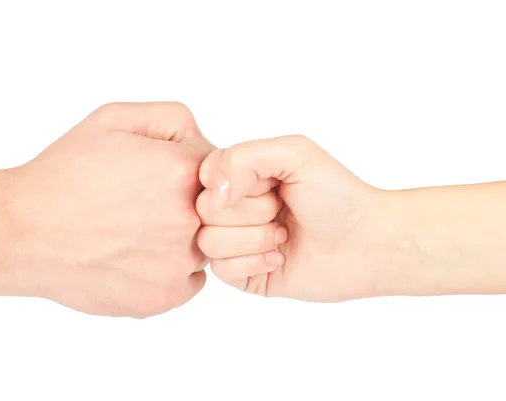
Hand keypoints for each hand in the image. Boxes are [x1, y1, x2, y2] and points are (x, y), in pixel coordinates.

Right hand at [8, 102, 213, 316]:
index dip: (189, 167)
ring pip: (205, 246)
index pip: (218, 166)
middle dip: (190, 202)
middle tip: (146, 204)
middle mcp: (188, 220)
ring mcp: (177, 264)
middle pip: (216, 209)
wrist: (22, 232)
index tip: (161, 174)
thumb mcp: (114, 119)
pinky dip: (172, 270)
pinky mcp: (163, 298)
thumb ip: (173, 120)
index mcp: (180, 172)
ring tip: (136, 231)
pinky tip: (137, 257)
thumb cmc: (63, 173)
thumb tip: (204, 144)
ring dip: (182, 237)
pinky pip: (190, 281)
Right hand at [196, 135, 391, 301]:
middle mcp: (235, 208)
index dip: (234, 184)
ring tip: (284, 236)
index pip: (204, 177)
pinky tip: (280, 258)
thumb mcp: (295, 153)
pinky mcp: (243, 274)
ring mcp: (237, 242)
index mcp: (242, 176)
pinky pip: (220, 270)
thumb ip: (243, 157)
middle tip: (282, 212)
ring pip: (208, 242)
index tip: (270, 185)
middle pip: (203, 212)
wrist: (367, 243)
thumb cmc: (336, 195)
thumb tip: (211, 194)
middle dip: (251, 213)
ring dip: (253, 239)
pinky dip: (253, 263)